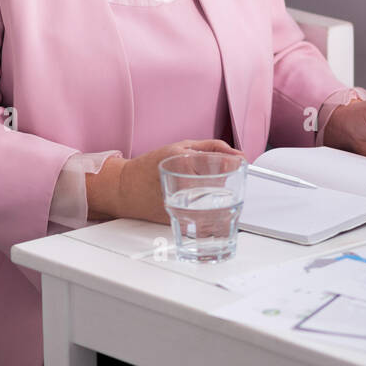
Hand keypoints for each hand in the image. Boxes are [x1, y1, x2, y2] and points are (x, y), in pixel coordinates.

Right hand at [104, 139, 243, 223]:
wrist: (124, 188)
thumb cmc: (151, 165)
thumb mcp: (181, 146)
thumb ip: (214, 147)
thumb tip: (240, 155)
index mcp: (186, 161)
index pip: (226, 165)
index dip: (235, 166)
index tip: (239, 165)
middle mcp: (183, 182)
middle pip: (223, 184)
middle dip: (224, 182)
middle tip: (213, 179)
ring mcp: (181, 202)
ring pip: (216, 201)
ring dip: (215, 197)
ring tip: (199, 190)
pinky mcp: (179, 219)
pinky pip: (204, 216)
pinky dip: (206, 210)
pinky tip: (194, 202)